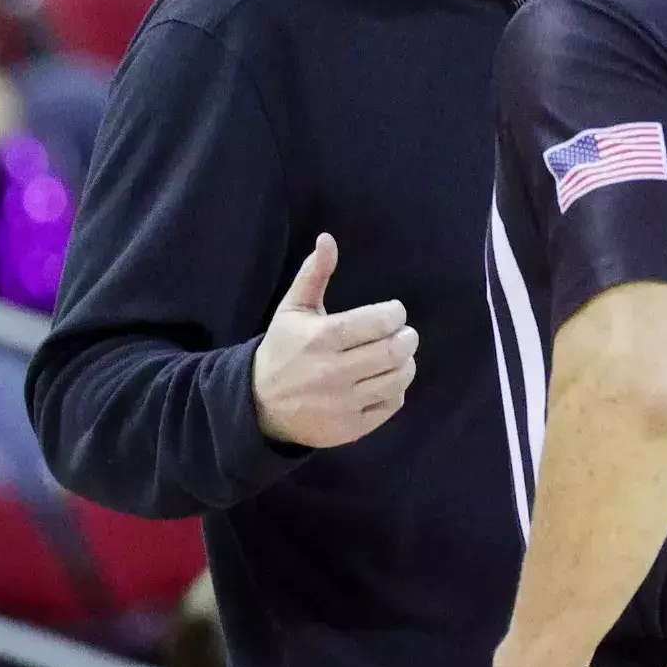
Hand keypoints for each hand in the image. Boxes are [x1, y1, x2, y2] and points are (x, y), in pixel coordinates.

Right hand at [252, 233, 417, 448]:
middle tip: (403, 334)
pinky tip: (383, 380)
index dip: (395, 314)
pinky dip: (395, 390)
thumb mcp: (293, 309)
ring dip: (405, 363)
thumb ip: (314, 274)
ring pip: (398, 378)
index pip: (380, 322)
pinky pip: (391, 404)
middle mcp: (333, 373)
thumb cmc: (283, 350)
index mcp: (321, 339)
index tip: (392, 313)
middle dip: (407, 337)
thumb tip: (328, 239)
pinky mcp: (351, 427)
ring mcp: (343, 403)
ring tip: (396, 355)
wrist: (259, 405)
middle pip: (396, 351)